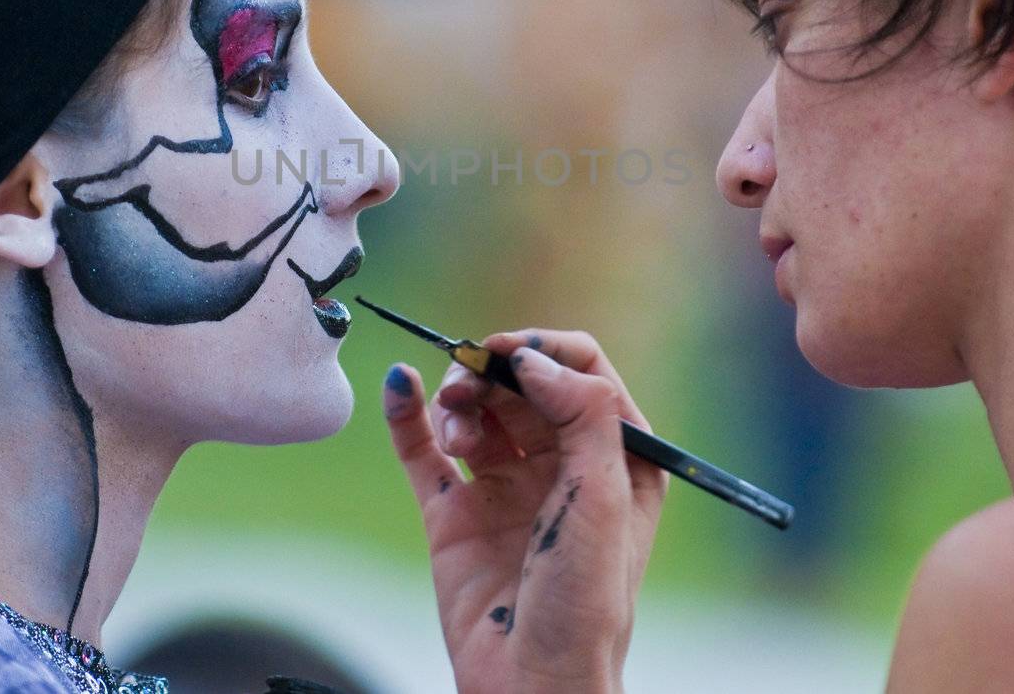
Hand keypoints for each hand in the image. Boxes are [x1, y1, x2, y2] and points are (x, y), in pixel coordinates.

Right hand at [382, 330, 667, 693]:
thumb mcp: (603, 496)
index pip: (581, 371)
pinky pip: (424, 451)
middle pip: (520, 385)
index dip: (543, 352)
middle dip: (493, 373)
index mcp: (615, 456)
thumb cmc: (585, 602)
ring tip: (456, 422)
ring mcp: (505, 488)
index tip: (507, 354)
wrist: (531, 684)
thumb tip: (533, 360)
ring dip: (458, 398)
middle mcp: (560, 465)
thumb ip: (582, 414)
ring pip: (475, 411)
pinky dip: (408, 415)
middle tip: (469, 381)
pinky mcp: (454, 514)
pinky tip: (398, 385)